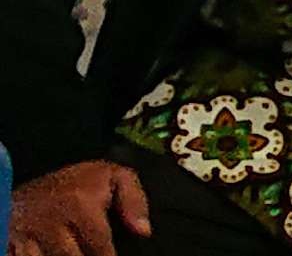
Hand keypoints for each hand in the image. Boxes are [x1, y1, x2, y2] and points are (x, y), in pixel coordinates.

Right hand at [10, 160, 151, 255]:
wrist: (32, 186)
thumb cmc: (78, 184)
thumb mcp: (113, 178)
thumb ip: (134, 200)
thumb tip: (144, 231)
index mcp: (79, 206)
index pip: (100, 249)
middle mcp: (51, 224)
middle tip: (90, 252)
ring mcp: (28, 237)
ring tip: (75, 251)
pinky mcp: (13, 245)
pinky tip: (52, 253)